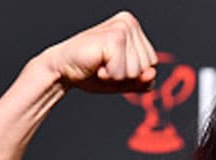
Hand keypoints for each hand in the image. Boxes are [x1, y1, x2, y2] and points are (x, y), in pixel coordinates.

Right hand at [41, 11, 158, 92]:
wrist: (63, 70)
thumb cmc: (92, 72)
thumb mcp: (124, 81)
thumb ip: (143, 81)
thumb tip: (152, 73)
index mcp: (134, 29)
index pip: (152, 64)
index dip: (133, 74)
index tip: (112, 65)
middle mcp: (130, 23)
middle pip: (147, 66)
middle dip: (126, 75)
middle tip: (105, 65)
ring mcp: (123, 28)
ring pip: (137, 70)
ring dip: (116, 75)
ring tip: (100, 64)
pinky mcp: (114, 38)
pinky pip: (122, 71)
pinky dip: (109, 75)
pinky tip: (97, 64)